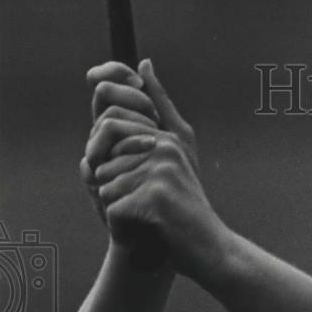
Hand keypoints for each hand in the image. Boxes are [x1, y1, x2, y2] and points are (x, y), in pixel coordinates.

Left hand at [82, 60, 229, 277]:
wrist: (210, 249)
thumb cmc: (186, 208)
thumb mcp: (175, 154)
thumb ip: (160, 109)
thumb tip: (144, 62)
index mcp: (168, 135)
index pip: (108, 126)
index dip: (105, 156)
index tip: (129, 182)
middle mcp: (166, 146)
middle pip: (101, 158)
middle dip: (111, 186)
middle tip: (142, 205)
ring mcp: (161, 170)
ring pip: (104, 184)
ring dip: (118, 209)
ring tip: (149, 219)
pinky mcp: (155, 196)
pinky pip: (112, 207)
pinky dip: (122, 226)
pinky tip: (147, 231)